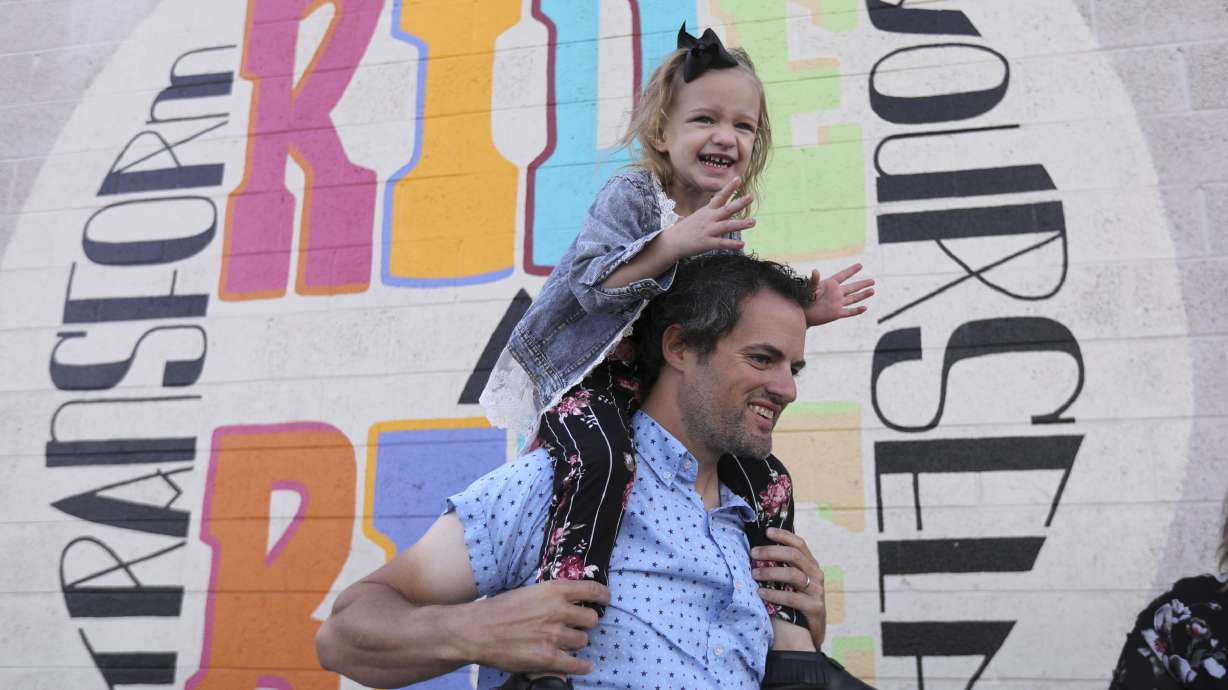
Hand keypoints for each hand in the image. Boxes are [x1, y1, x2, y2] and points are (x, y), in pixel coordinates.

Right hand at [469, 580, 609, 676]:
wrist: (477, 630)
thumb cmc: (499, 609)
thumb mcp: (529, 591)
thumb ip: (551, 595)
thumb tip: (570, 600)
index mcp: (554, 590)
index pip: (590, 589)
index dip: (602, 595)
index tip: (606, 599)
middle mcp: (558, 611)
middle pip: (591, 619)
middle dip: (586, 622)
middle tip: (576, 625)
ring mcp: (554, 635)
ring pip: (583, 640)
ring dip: (576, 642)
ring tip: (565, 643)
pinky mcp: (548, 658)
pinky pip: (576, 664)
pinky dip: (582, 666)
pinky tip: (584, 666)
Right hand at [660, 176, 753, 259]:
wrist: (671, 242)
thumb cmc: (685, 230)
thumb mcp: (697, 217)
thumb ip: (710, 213)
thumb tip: (720, 211)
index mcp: (707, 211)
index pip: (720, 197)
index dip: (729, 188)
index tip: (738, 178)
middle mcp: (709, 218)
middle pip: (726, 209)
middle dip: (739, 202)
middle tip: (751, 196)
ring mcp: (708, 230)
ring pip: (727, 226)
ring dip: (741, 224)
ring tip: (753, 222)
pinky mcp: (706, 243)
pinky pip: (721, 243)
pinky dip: (731, 244)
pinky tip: (742, 244)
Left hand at [751, 527, 827, 648]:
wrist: (809, 636)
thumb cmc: (795, 604)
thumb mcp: (792, 583)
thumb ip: (781, 567)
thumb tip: (757, 550)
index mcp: (811, 565)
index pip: (799, 544)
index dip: (784, 536)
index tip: (766, 532)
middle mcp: (816, 575)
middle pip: (794, 556)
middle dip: (772, 552)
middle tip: (753, 554)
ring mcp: (817, 592)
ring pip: (794, 574)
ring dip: (771, 573)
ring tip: (754, 575)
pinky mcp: (815, 608)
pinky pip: (792, 598)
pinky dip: (774, 594)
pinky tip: (761, 594)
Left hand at [804, 263, 874, 326]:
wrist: (801, 313)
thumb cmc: (803, 298)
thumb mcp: (809, 288)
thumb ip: (814, 280)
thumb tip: (815, 271)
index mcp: (830, 284)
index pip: (843, 275)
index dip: (851, 270)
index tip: (860, 265)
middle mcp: (836, 293)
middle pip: (852, 287)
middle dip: (862, 284)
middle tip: (873, 280)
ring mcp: (837, 303)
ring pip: (853, 298)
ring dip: (863, 295)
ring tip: (872, 290)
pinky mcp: (836, 313)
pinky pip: (849, 312)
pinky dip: (857, 310)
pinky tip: (865, 308)